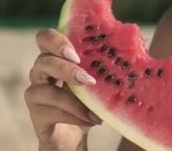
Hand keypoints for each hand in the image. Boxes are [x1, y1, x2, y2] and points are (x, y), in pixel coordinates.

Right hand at [24, 28, 101, 150]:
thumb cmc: (88, 99)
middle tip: (87, 78)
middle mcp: (41, 72)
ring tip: (94, 106)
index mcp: (56, 56)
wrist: (75, 134)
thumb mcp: (98, 78)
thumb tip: (137, 38)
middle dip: (65, 67)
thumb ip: (107, 60)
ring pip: (44, 89)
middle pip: (42, 60)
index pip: (45, 37)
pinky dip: (73, 115)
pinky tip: (91, 119)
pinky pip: (51, 111)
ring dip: (73, 97)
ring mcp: (35, 93)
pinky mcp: (36, 114)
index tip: (77, 53)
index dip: (56, 40)